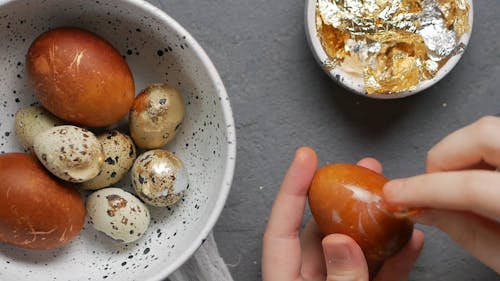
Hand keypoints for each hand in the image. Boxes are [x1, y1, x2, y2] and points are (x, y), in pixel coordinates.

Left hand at [262, 147, 423, 280]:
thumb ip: (338, 277)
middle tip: (362, 171)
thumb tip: (339, 241)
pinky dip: (397, 256)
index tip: (305, 158)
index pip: (281, 227)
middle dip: (344, 197)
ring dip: (375, 222)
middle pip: (323, 230)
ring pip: (355, 248)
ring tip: (390, 195)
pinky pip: (380, 272)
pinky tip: (410, 239)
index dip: (292, 188)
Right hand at [384, 116, 499, 272]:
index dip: (424, 189)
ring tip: (451, 184)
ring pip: (488, 128)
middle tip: (430, 185)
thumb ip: (467, 231)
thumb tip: (425, 208)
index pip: (469, 186)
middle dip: (442, 157)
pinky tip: (474, 177)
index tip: (395, 194)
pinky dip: (476, 153)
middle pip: (480, 134)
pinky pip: (497, 137)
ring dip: (459, 153)